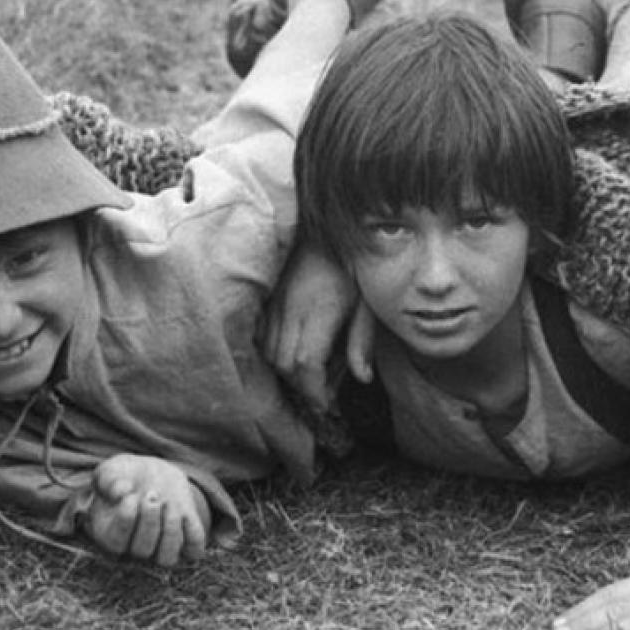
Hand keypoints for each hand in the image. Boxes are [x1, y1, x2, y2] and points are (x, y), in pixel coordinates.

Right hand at [84, 454, 210, 566]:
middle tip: (153, 494)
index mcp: (110, 533)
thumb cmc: (125, 475)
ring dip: (171, 529)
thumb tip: (121, 492)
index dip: (126, 519)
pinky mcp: (184, 537)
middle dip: (150, 521)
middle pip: (142, 550)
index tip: (132, 495)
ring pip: (167, 557)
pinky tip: (185, 512)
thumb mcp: (111, 470)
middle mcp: (135, 546)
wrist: (151, 473)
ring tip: (169, 503)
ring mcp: (160, 544)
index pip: (116, 542)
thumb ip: (109, 479)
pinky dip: (194, 534)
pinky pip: (193, 548)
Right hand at [262, 239, 359, 410]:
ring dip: (288, 370)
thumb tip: (362, 378)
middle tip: (323, 390)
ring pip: (269, 352)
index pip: (306, 364)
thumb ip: (362, 339)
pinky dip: (274, 351)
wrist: (321, 225)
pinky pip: (261, 335)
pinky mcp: (267, 297)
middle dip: (302, 385)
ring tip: (312, 371)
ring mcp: (274, 301)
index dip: (315, 390)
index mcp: (319, 309)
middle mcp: (290, 308)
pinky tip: (293, 349)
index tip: (327, 403)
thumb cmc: (350, 262)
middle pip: (284, 364)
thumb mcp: (367, 300)